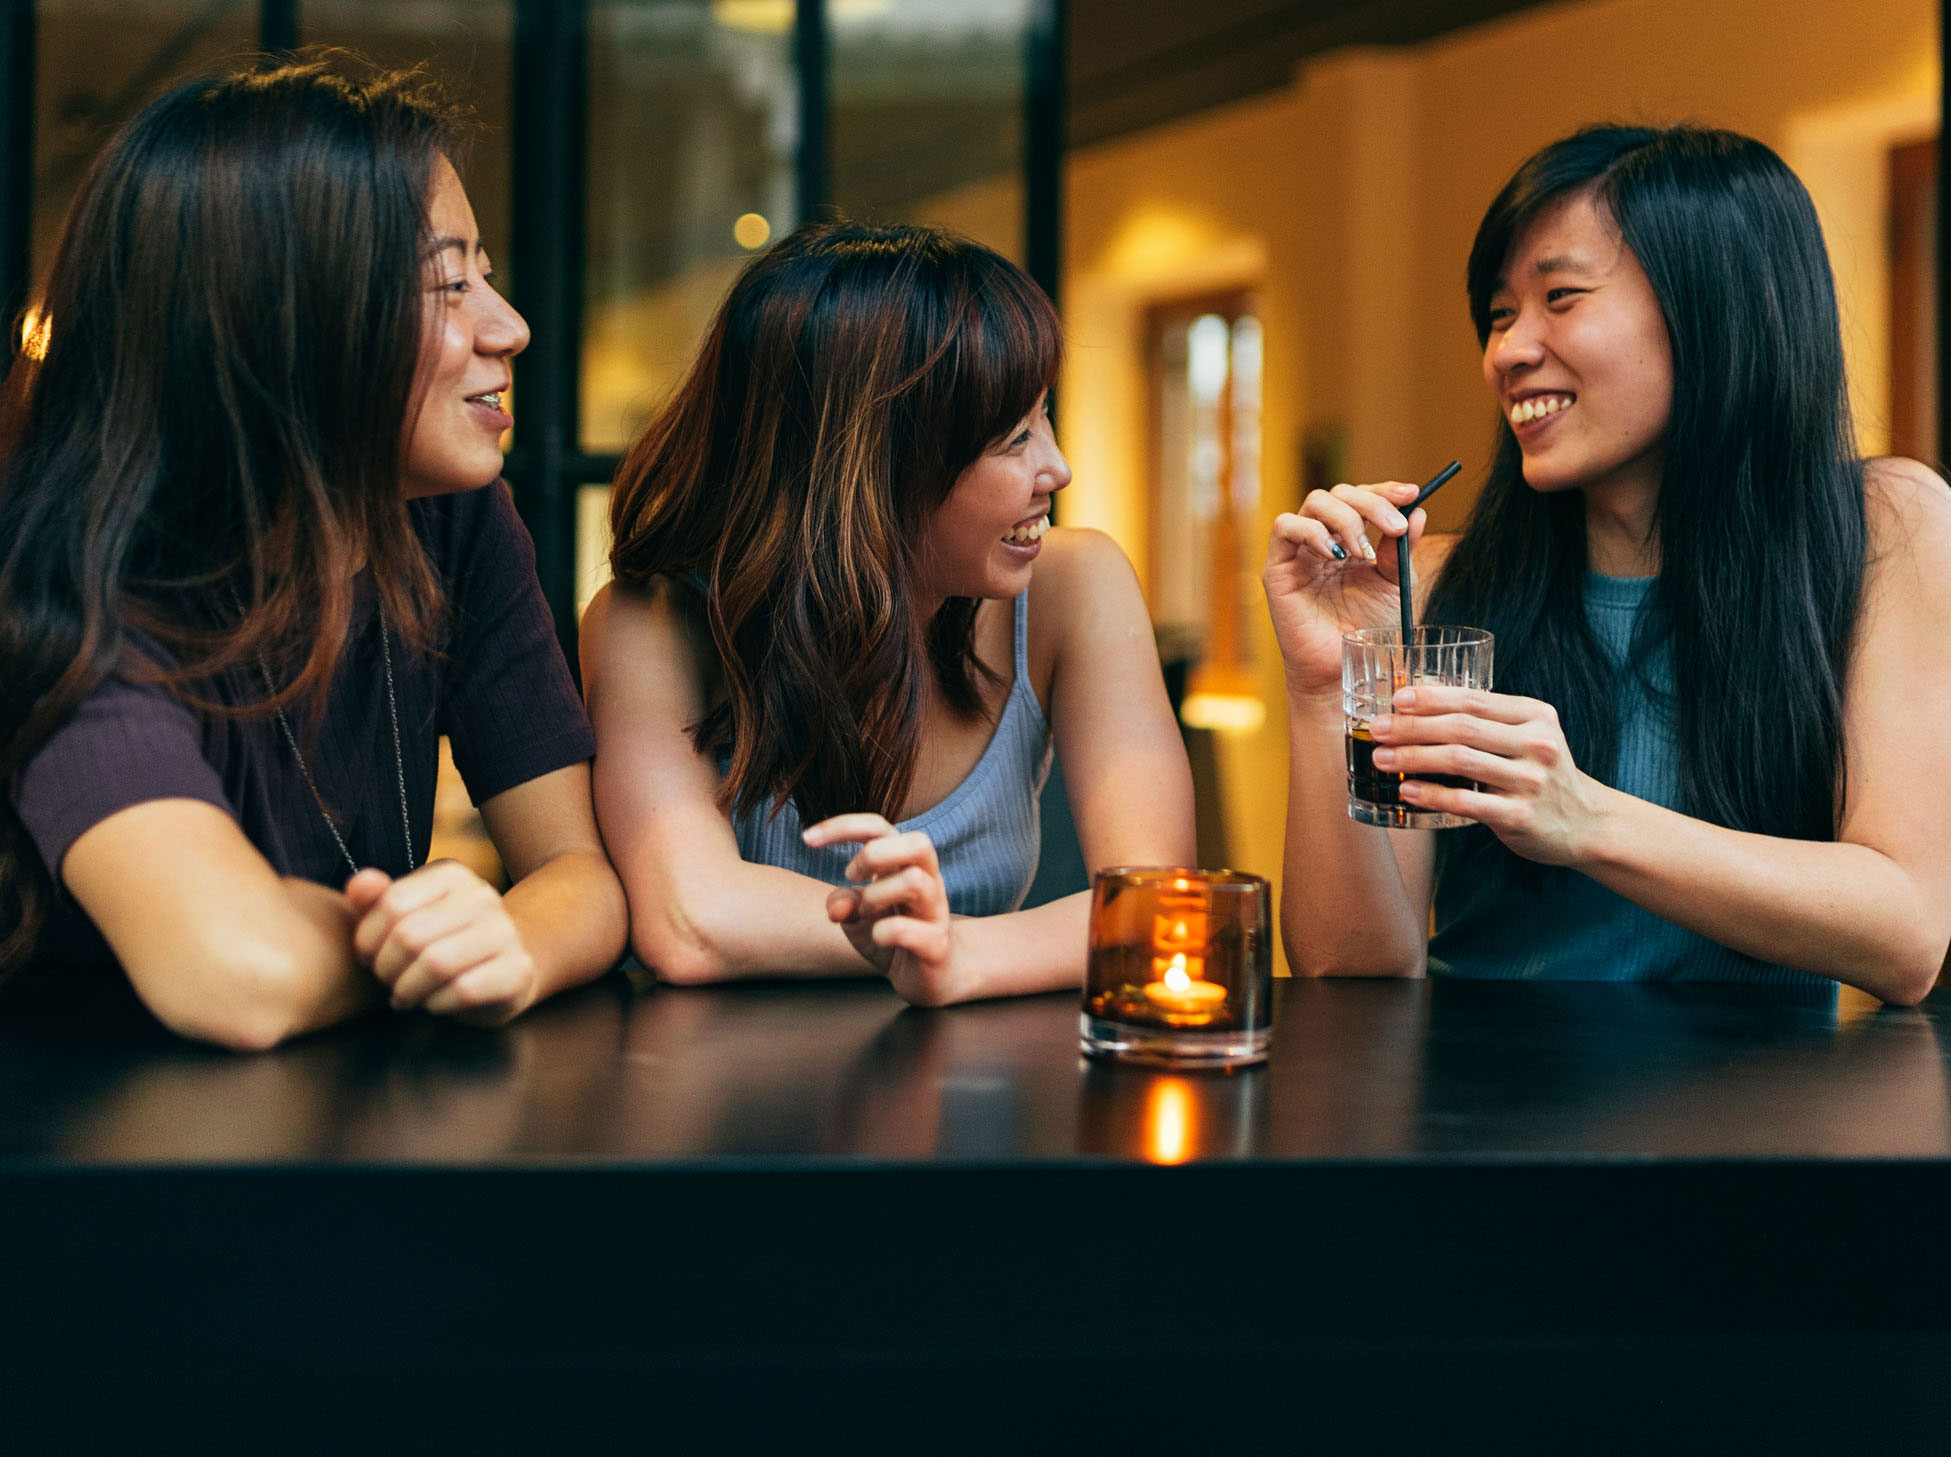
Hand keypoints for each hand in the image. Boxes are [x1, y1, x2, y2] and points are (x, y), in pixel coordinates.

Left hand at [346, 862, 538, 1024]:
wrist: (500, 969)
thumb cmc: (439, 943)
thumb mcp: (404, 918)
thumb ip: (375, 900)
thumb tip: (358, 884)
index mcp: (452, 875)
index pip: (392, 904)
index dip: (368, 940)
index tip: (370, 956)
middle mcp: (484, 897)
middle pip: (410, 936)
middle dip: (386, 969)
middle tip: (388, 981)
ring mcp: (506, 932)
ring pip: (436, 964)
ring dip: (408, 989)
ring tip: (405, 995)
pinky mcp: (518, 970)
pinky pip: (463, 991)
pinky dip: (437, 1004)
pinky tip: (435, 1003)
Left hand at [801, 814, 965, 1006]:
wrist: (930, 976)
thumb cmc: (892, 935)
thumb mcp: (857, 917)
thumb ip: (841, 903)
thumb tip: (838, 906)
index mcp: (905, 864)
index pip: (879, 828)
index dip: (842, 826)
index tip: (807, 839)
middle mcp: (927, 880)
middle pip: (918, 843)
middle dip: (873, 855)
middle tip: (852, 877)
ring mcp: (935, 911)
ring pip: (915, 881)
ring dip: (877, 894)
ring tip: (866, 911)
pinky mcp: (936, 945)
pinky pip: (911, 931)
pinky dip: (884, 933)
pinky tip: (878, 938)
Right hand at [1263, 480, 1426, 696]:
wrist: (1344, 667)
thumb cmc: (1367, 629)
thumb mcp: (1394, 583)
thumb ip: (1402, 549)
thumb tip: (1419, 511)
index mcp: (1350, 539)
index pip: (1362, 499)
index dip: (1385, 490)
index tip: (1413, 493)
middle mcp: (1323, 539)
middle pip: (1340, 493)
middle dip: (1372, 504)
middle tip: (1395, 527)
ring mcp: (1300, 552)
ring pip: (1314, 502)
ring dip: (1346, 519)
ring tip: (1364, 553)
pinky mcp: (1278, 568)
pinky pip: (1285, 528)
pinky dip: (1312, 532)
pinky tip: (1335, 556)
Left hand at [1368, 684, 1611, 865]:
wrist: (1588, 823)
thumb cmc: (1541, 775)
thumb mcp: (1528, 737)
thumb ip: (1488, 721)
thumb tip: (1421, 702)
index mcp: (1535, 716)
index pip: (1475, 700)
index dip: (1432, 698)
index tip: (1397, 699)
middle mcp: (1536, 744)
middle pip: (1462, 728)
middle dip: (1412, 727)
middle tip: (1377, 730)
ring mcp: (1530, 781)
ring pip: (1460, 761)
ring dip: (1413, 758)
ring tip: (1381, 759)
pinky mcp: (1520, 816)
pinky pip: (1466, 801)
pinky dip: (1431, 794)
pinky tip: (1406, 790)